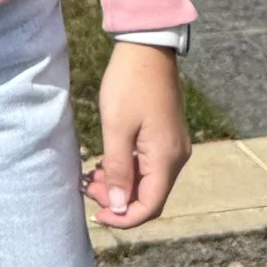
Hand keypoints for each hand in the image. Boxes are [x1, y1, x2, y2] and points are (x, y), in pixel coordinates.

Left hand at [86, 42, 191, 231]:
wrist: (147, 49)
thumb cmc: (129, 85)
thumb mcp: (117, 128)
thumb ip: (118, 169)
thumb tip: (119, 206)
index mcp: (166, 158)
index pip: (150, 206)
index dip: (123, 218)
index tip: (97, 214)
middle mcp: (177, 157)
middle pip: (150, 197)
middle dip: (120, 201)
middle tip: (89, 189)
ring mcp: (174, 147)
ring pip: (149, 182)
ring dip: (122, 186)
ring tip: (93, 176)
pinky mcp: (167, 137)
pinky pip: (150, 166)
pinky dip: (129, 171)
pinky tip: (107, 163)